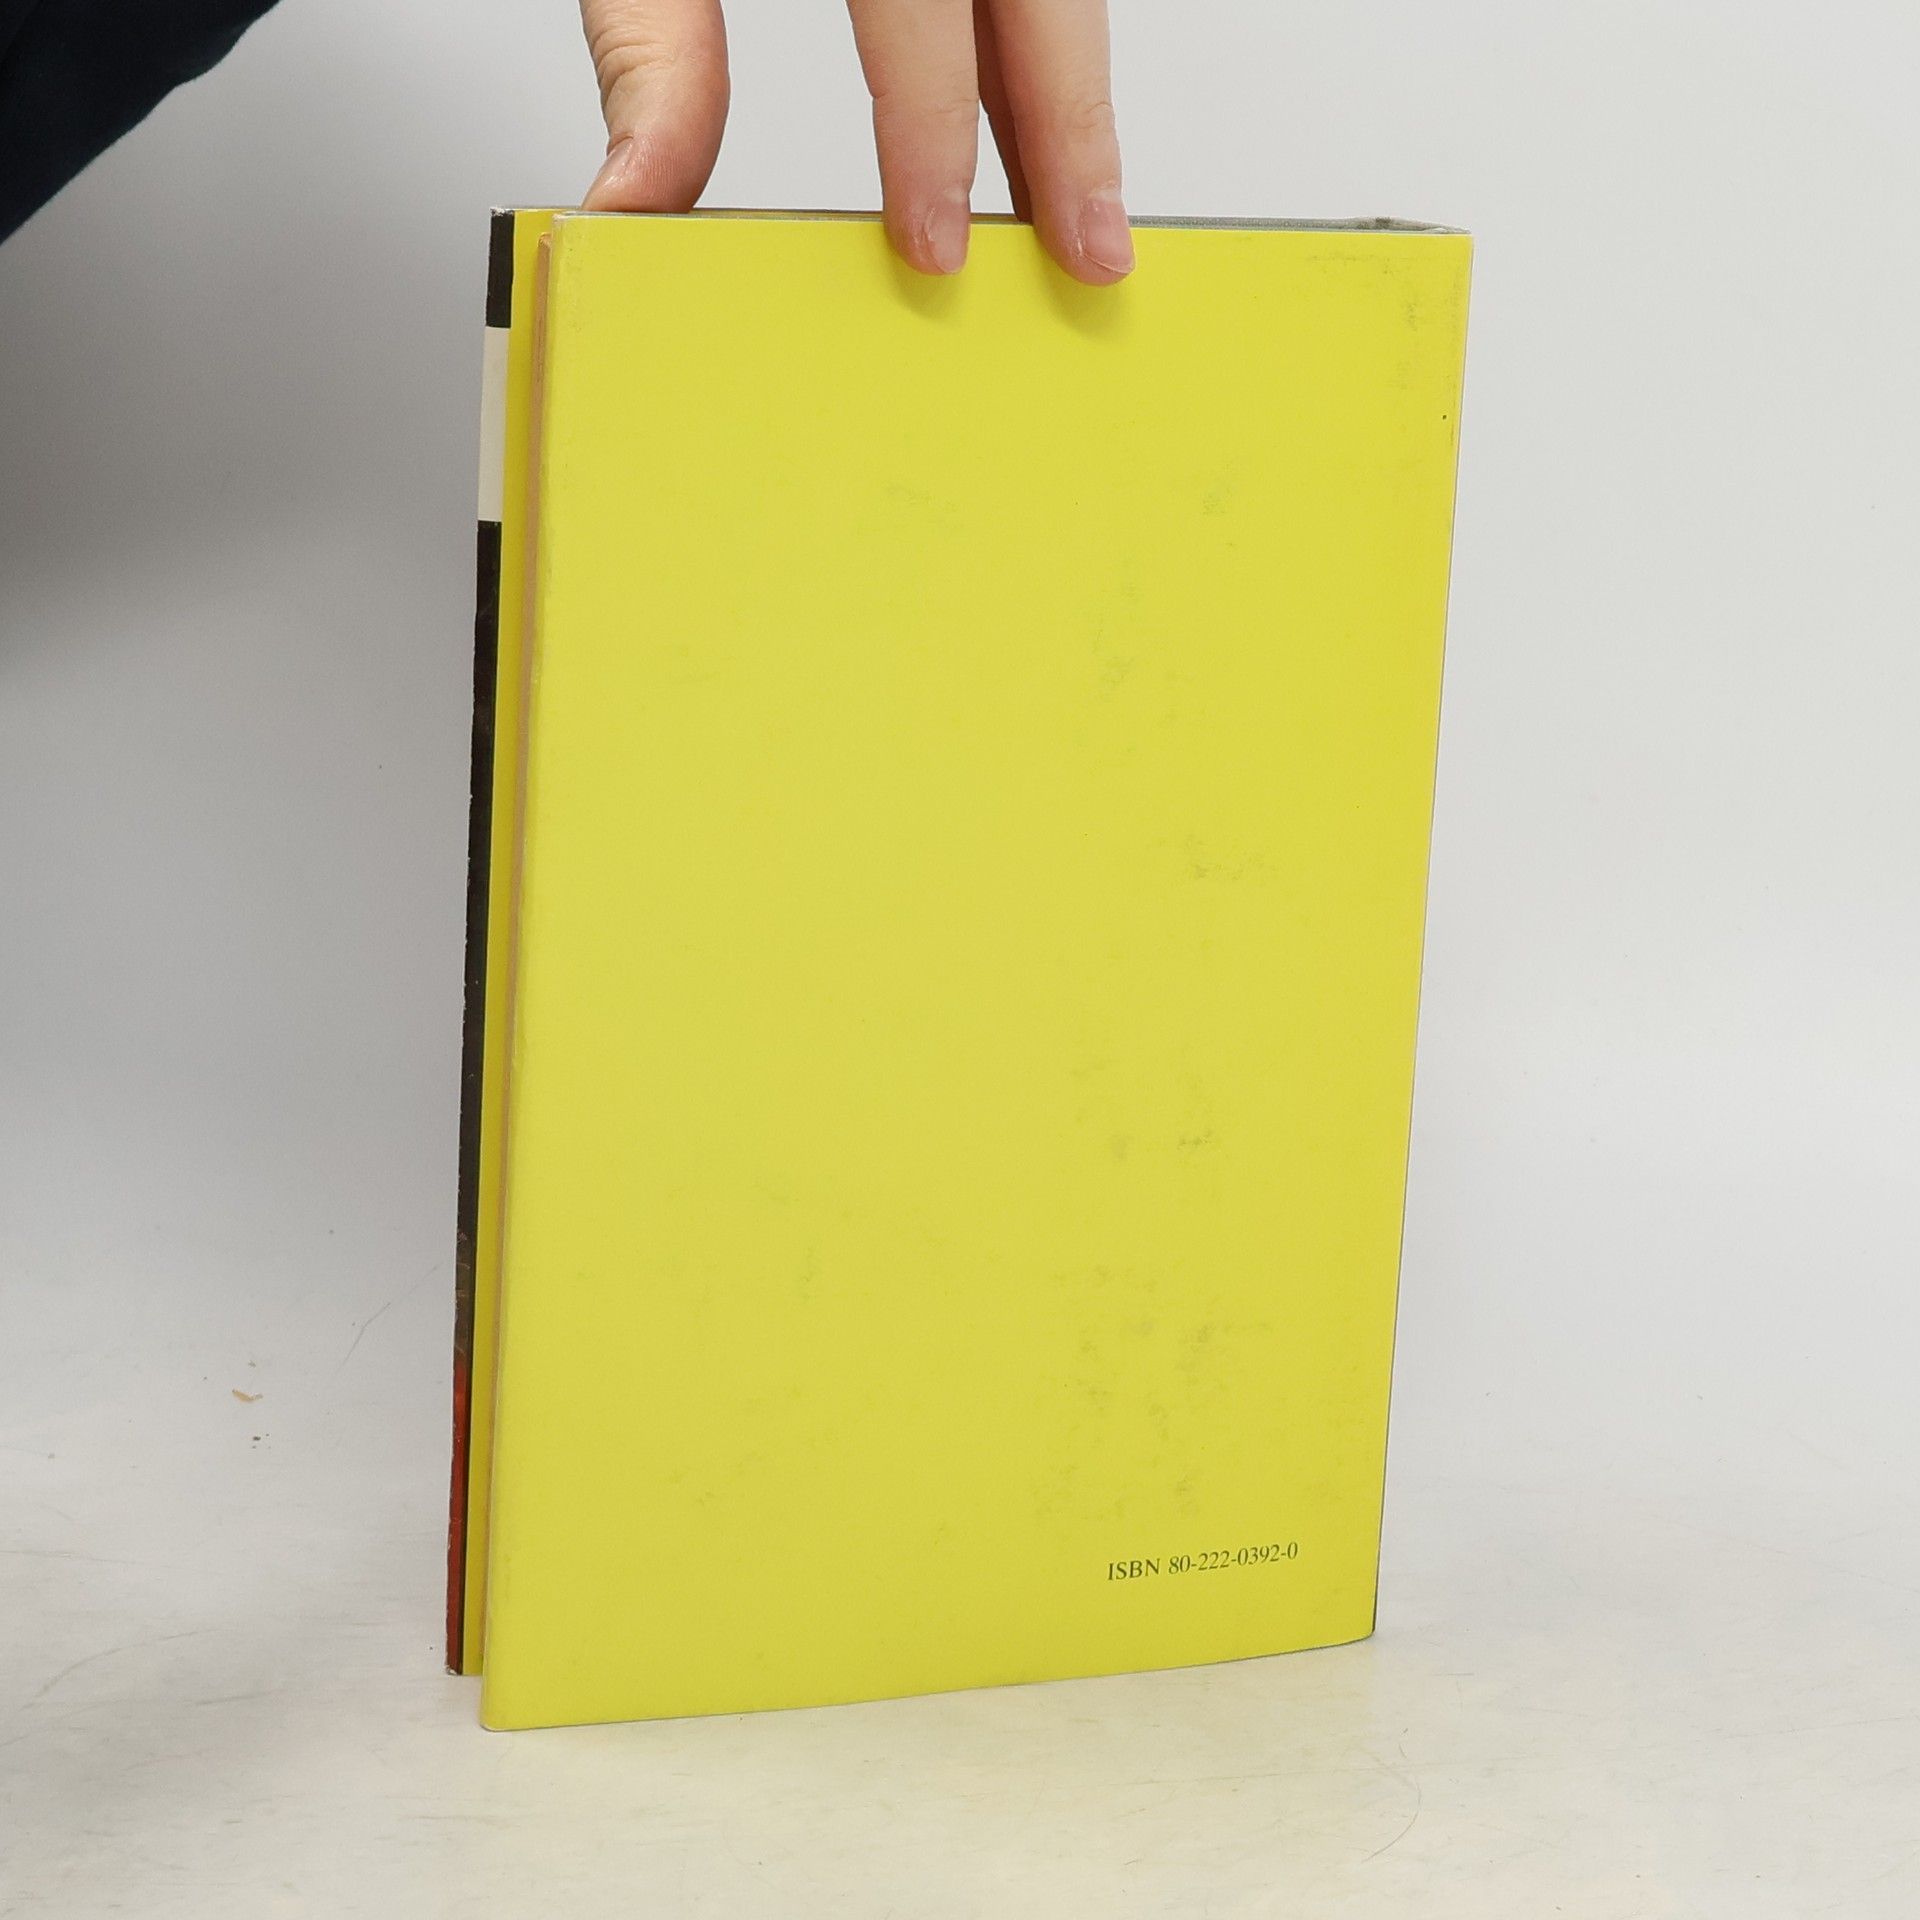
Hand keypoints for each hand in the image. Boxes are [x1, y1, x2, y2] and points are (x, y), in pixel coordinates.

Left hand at [578, 0, 1131, 284]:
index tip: (936, 242)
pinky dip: (1051, 38)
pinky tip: (1046, 118)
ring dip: (1077, 95)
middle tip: (1086, 252)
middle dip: (1071, 131)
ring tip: (1082, 204)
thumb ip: (648, 48)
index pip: (919, 8)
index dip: (932, 134)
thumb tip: (638, 200)